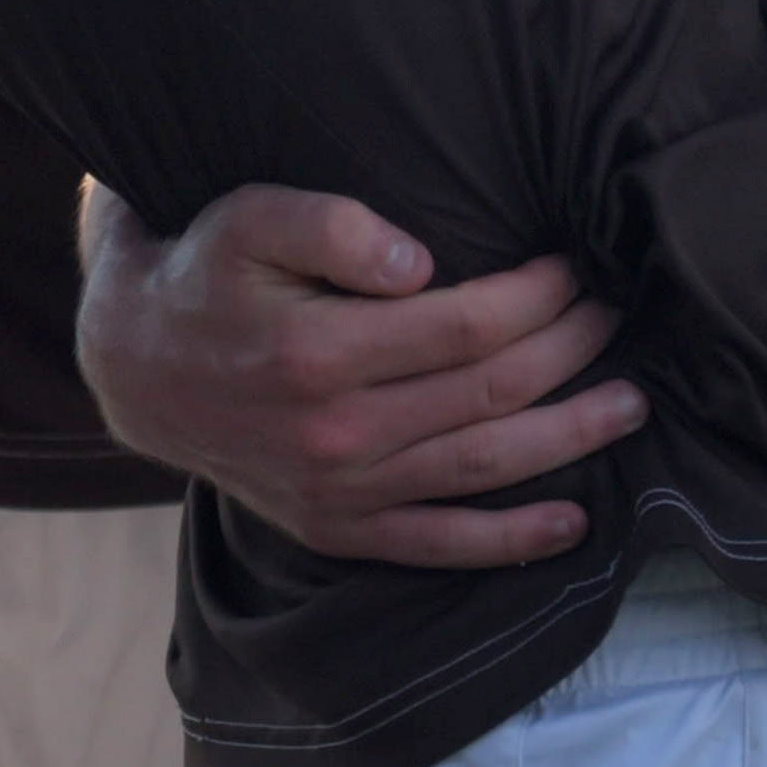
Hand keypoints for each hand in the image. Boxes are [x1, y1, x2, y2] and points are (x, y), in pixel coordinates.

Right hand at [75, 184, 648, 568]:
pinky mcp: (336, 529)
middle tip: (614, 314)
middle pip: (490, 394)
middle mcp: (337, 434)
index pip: (467, 327)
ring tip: (630, 404)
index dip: (535, 297)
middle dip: (568, 351)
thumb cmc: (206, 275)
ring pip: (482, 470)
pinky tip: (574, 524)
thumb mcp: (249, 220)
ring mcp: (340, 492)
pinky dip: (511, 541)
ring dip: (568, 438)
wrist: (135, 366)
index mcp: (320, 353)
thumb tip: (421, 263)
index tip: (572, 267)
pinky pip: (438, 547)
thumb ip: (334, 225)